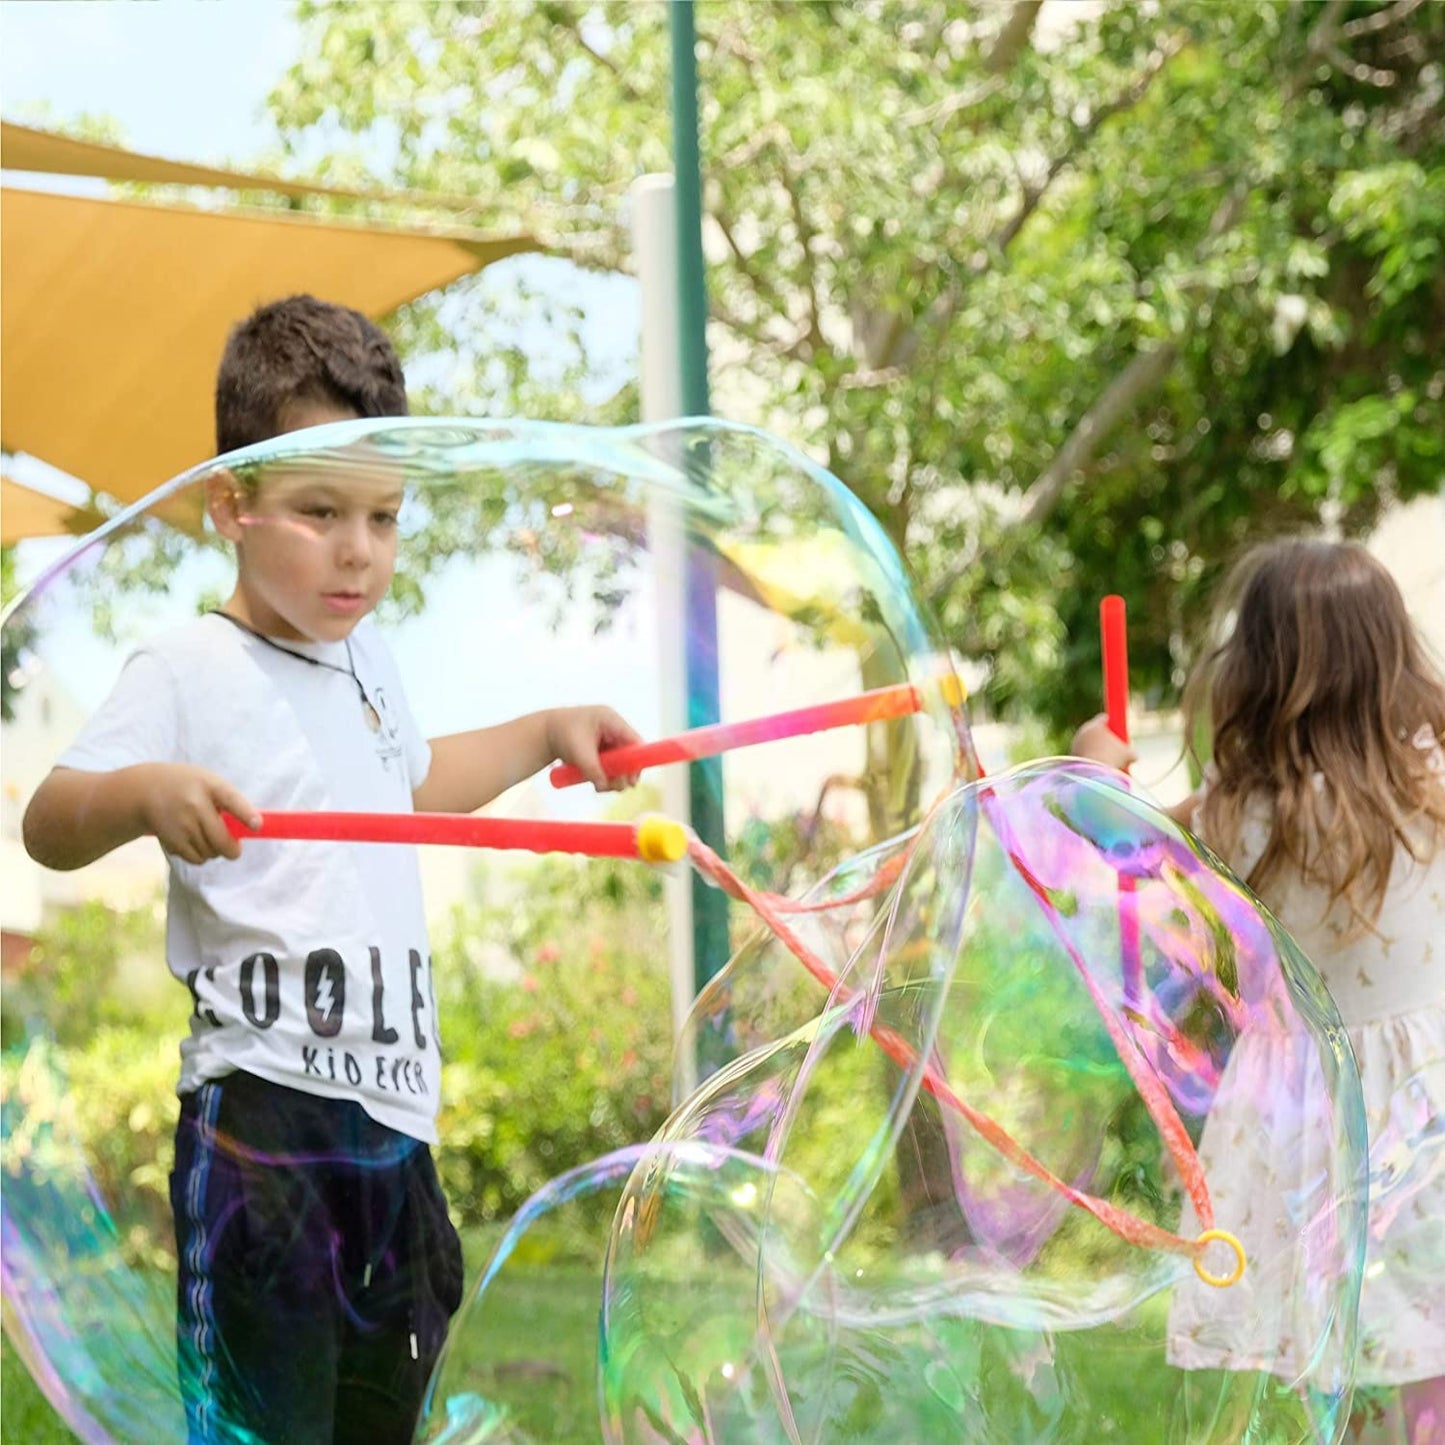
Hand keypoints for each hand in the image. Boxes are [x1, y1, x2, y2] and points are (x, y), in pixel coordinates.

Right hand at [139, 764, 260, 863]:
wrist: (145, 791)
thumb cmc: (188, 786)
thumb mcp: (209, 781)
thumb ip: (229, 801)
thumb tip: (250, 828)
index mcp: (210, 786)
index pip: (231, 800)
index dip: (245, 815)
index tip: (257, 826)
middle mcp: (195, 806)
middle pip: (222, 841)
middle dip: (233, 849)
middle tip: (234, 848)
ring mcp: (182, 825)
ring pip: (211, 853)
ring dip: (215, 850)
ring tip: (206, 836)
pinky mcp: (172, 841)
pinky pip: (197, 859)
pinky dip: (200, 855)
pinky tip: (193, 841)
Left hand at [546, 706, 642, 791]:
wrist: (543, 733)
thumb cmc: (560, 734)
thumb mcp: (577, 752)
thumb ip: (592, 769)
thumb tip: (604, 786)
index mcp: (610, 719)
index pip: (633, 740)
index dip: (636, 760)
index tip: (633, 779)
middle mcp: (612, 728)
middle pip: (629, 753)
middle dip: (625, 772)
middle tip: (618, 788)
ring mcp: (608, 739)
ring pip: (620, 762)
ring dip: (615, 777)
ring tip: (601, 787)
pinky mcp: (602, 749)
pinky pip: (611, 765)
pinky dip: (607, 776)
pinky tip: (599, 784)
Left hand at [1070, 714, 1137, 771]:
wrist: (1092, 774)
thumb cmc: (1111, 759)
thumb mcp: (1128, 755)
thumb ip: (1130, 753)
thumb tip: (1133, 757)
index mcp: (1095, 725)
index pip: (1103, 719)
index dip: (1112, 723)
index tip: (1118, 729)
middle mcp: (1082, 732)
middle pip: (1094, 732)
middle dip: (1104, 740)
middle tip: (1114, 749)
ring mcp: (1075, 745)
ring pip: (1088, 746)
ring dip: (1097, 753)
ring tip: (1107, 764)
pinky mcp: (1071, 757)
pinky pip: (1083, 757)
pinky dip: (1090, 762)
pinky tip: (1097, 770)